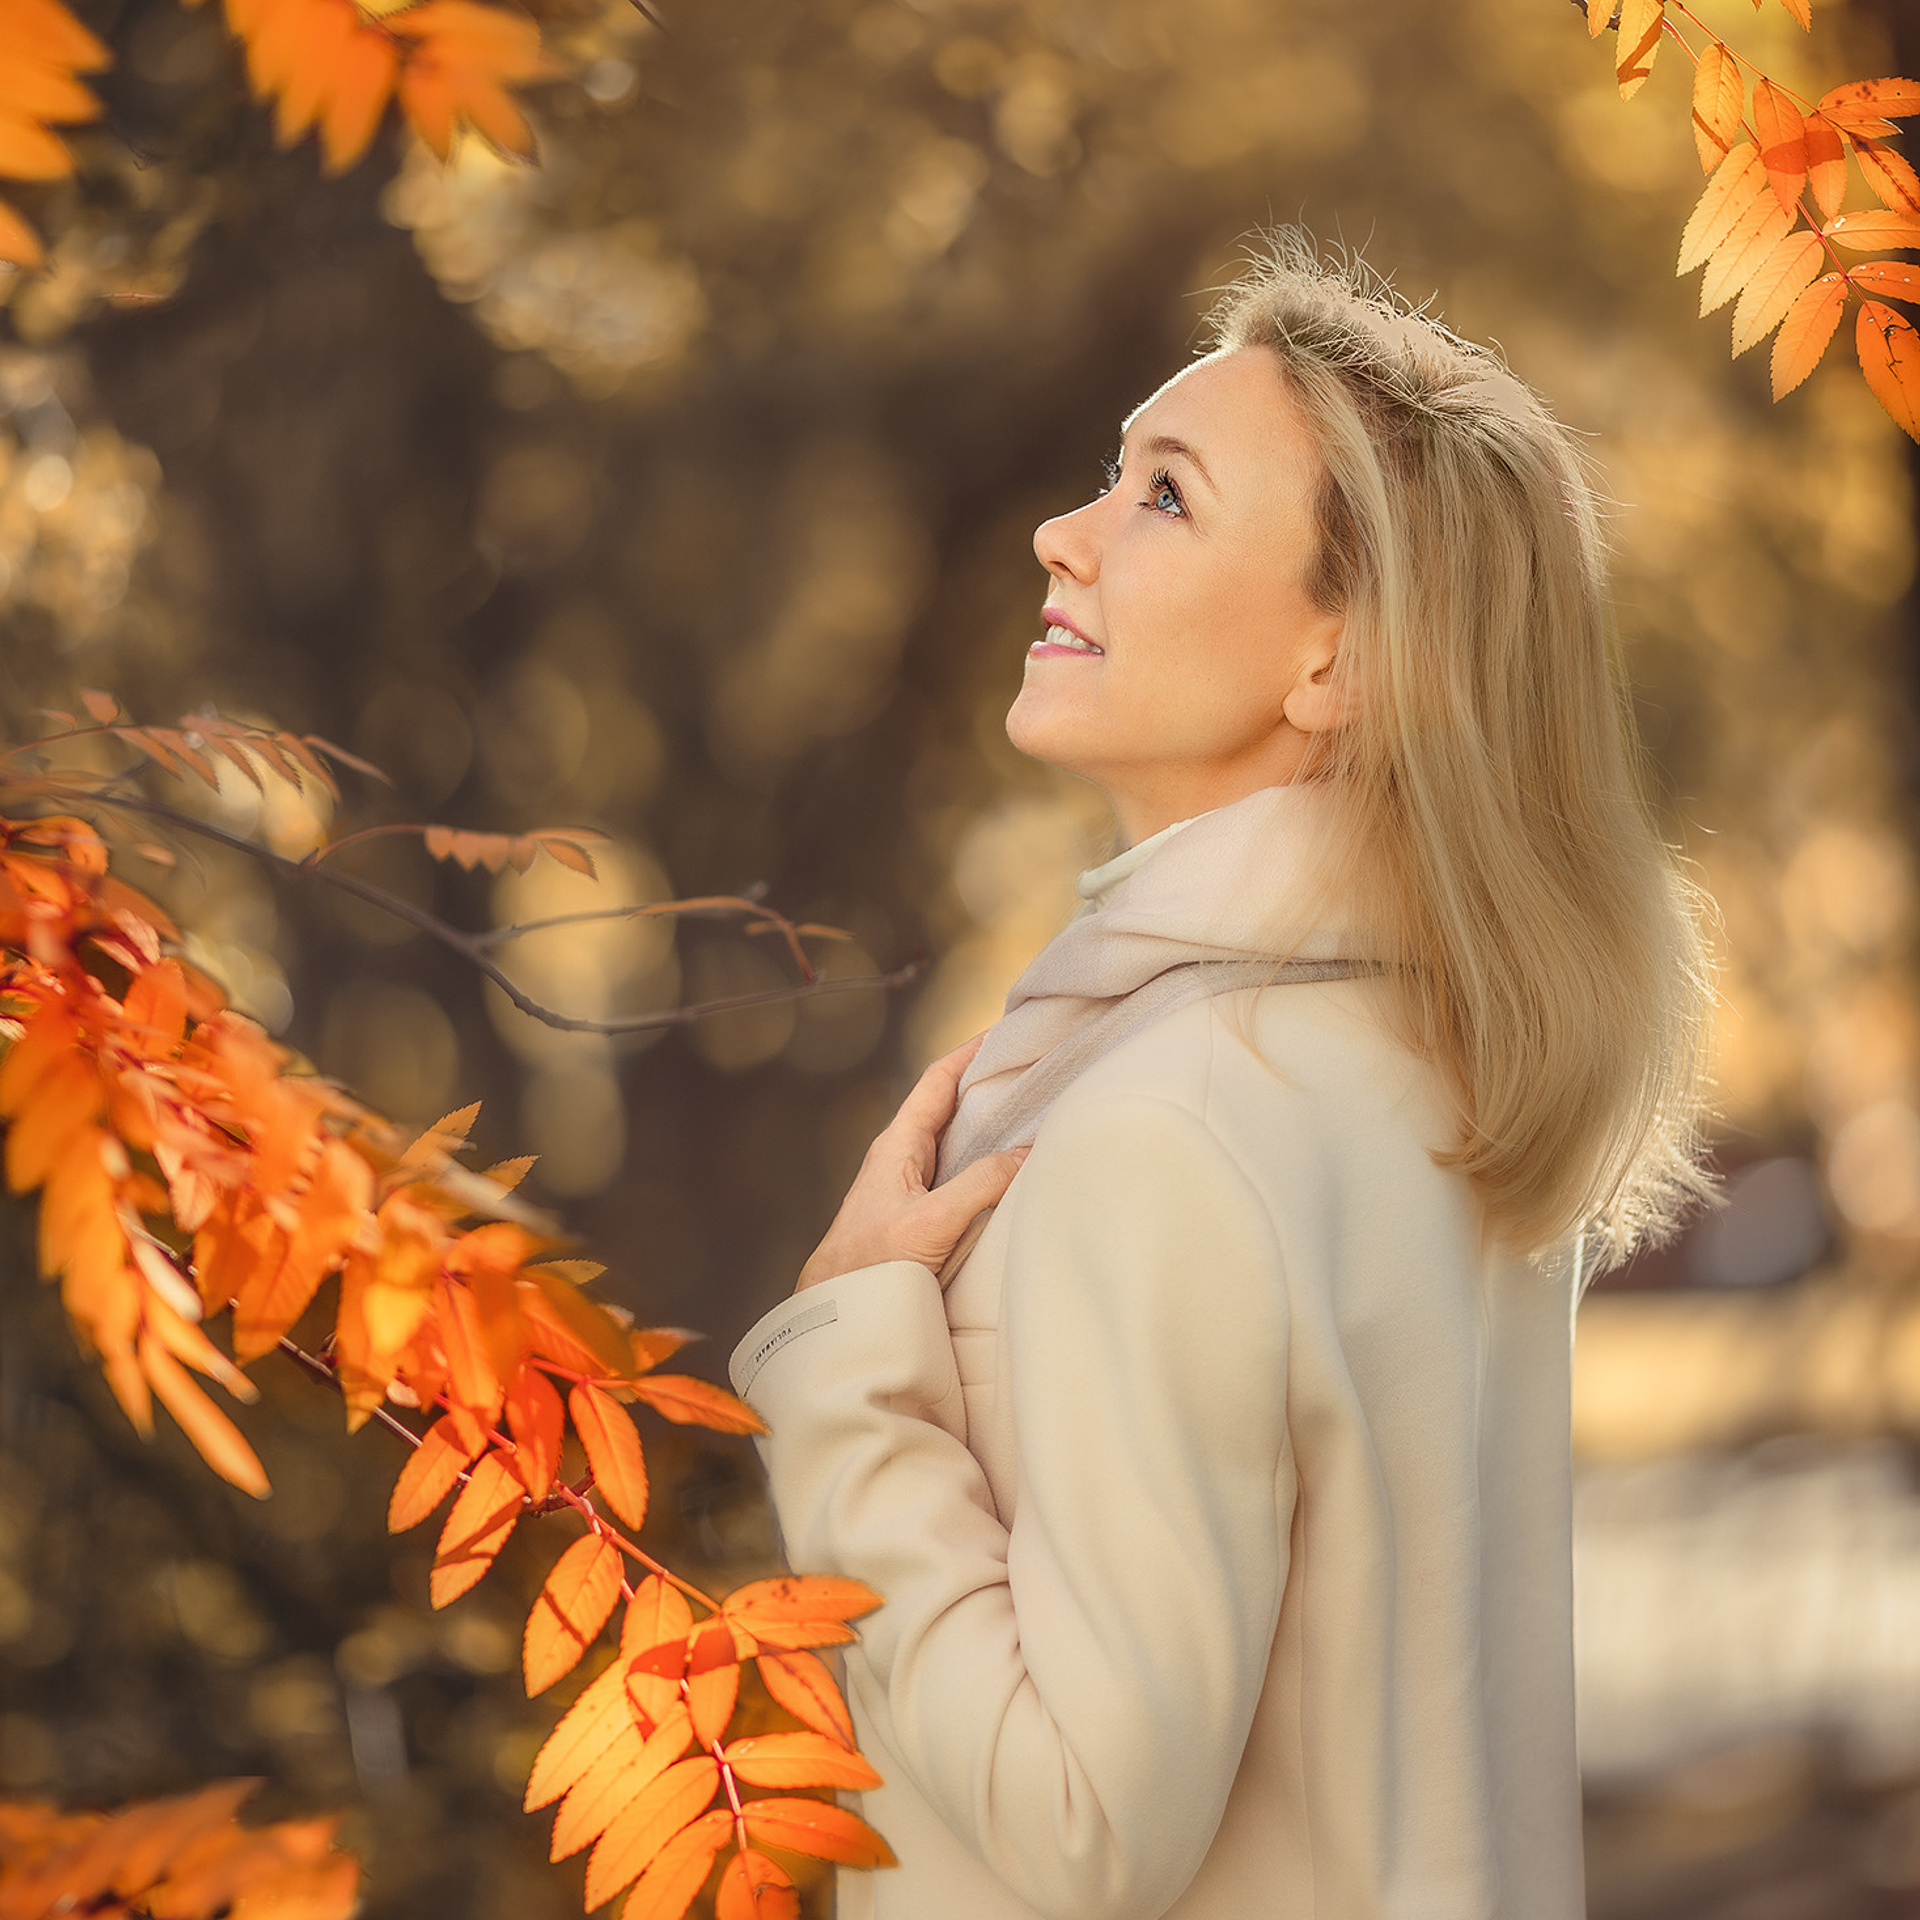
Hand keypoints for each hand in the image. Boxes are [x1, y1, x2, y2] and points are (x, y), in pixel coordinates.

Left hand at [795, 1034, 1027, 1290]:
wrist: (837, 1312)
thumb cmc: (868, 1265)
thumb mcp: (931, 1222)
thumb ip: (978, 1186)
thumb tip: (1024, 1157)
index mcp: (897, 1145)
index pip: (936, 1082)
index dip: (969, 1053)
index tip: (1002, 1032)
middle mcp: (902, 1158)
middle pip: (948, 1106)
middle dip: (985, 1085)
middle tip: (1028, 1069)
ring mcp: (909, 1186)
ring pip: (954, 1141)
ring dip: (988, 1125)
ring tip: (1030, 1112)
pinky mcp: (918, 1214)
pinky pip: (957, 1174)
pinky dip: (984, 1162)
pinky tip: (1008, 1172)